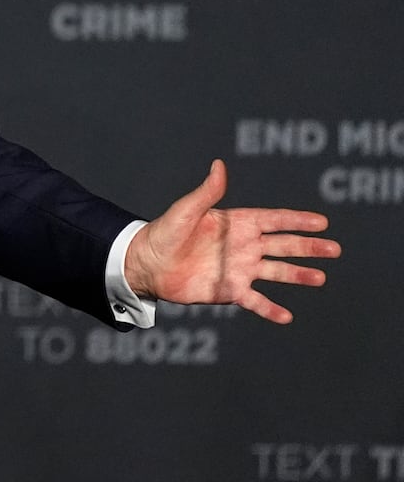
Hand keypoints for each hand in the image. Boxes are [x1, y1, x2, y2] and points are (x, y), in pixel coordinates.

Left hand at [124, 158, 339, 323]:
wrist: (147, 264)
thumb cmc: (164, 232)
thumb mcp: (186, 210)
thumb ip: (207, 192)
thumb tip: (219, 165)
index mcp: (236, 223)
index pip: (274, 220)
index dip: (297, 220)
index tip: (322, 222)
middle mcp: (243, 245)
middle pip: (283, 245)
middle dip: (309, 247)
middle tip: (334, 249)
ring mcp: (239, 268)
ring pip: (276, 272)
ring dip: (298, 275)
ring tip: (320, 278)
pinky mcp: (229, 290)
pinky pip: (255, 300)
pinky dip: (270, 309)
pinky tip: (287, 316)